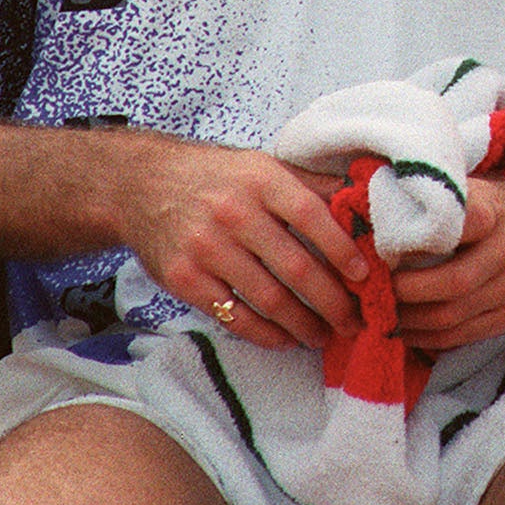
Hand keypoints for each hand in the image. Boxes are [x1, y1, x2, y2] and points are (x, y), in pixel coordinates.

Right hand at [111, 139, 366, 351]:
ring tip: (324, 335)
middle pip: (296, 267)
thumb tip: (365, 199)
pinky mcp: (184, 278)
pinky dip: (265, 334)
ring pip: (268, 298)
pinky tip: (285, 338)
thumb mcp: (262, 166)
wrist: (139, 184)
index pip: (313, 216)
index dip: (342, 249)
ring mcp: (206, 248)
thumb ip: (312, 184)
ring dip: (303, 324)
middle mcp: (234, 213)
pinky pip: (233, 316)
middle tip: (354, 321)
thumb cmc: (215, 176)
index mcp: (262, 180)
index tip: (364, 276)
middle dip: (332, 301)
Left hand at [390, 173, 504, 351]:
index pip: (453, 226)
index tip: (383, 249)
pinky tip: (406, 329)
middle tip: (376, 290)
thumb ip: (433, 196)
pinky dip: (427, 338)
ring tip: (383, 312)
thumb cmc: (494, 208)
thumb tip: (380, 206)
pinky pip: (461, 337)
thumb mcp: (471, 188)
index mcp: (493, 213)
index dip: (413, 243)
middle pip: (451, 283)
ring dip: (411, 320)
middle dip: (407, 292)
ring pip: (452, 317)